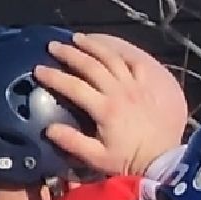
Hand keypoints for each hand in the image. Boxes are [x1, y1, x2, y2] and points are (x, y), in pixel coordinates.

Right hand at [35, 33, 188, 178]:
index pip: (73, 86)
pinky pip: (136, 61)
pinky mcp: (150, 85)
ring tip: (77, 38)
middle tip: (53, 46)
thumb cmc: (129, 161)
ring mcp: (136, 86)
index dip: (54, 76)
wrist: (162, 161)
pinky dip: (122, 51)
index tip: (38, 69)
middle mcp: (120, 92)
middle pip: (91, 65)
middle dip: (69, 53)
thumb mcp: (98, 158)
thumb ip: (73, 142)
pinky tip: (111, 47)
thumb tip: (49, 129)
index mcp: (105, 109)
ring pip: (112, 58)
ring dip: (93, 46)